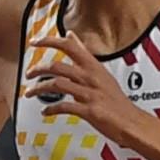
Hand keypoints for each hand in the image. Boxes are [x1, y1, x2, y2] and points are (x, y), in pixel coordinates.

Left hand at [24, 34, 143, 142]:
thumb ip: (83, 55)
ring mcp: (90, 94)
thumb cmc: (115, 99)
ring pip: (56, 85)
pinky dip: (51, 109)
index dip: (50, 41)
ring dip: (38, 89)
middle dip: (37, 69)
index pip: (70, 46)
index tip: (35, 42)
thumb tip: (71, 36)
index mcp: (94, 67)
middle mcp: (90, 78)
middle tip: (28, 74)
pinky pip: (63, 107)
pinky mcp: (89, 111)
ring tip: (29, 93)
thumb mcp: (100, 71)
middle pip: (57, 66)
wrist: (132, 122)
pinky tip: (45, 112)